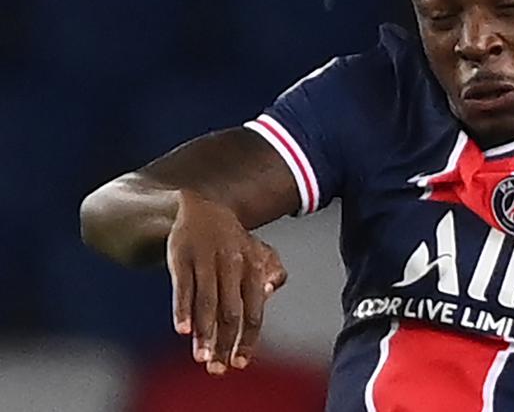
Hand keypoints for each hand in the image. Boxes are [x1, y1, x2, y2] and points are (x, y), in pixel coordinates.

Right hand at [167, 190, 287, 375]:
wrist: (202, 205)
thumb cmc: (232, 239)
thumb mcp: (259, 251)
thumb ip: (270, 272)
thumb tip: (267, 295)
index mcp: (253, 265)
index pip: (253, 310)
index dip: (248, 339)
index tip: (240, 363)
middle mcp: (232, 263)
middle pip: (230, 312)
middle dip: (224, 343)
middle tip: (217, 369)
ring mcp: (206, 260)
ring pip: (207, 302)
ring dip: (204, 334)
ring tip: (201, 358)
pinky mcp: (181, 257)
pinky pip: (183, 287)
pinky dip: (184, 309)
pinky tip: (184, 330)